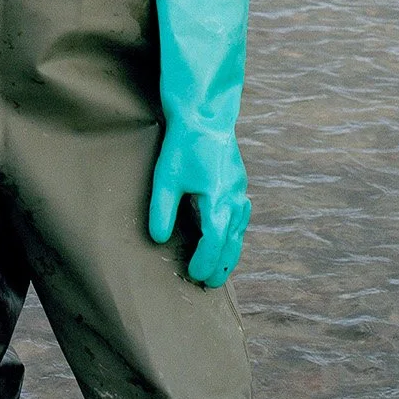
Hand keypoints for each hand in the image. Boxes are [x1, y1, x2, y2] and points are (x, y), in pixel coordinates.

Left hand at [148, 126, 250, 287]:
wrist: (205, 114)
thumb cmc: (183, 146)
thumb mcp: (166, 178)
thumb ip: (161, 211)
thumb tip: (158, 240)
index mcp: (218, 202)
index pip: (214, 245)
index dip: (205, 264)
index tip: (194, 276)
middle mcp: (234, 200)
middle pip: (231, 243)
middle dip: (220, 266)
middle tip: (209, 284)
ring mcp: (240, 191)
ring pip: (239, 230)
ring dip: (230, 251)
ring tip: (220, 268)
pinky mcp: (239, 182)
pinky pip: (241, 216)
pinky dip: (235, 231)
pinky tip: (229, 234)